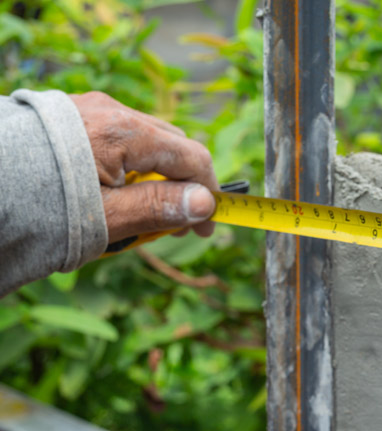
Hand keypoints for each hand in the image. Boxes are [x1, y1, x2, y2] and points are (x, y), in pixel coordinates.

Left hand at [70, 92, 218, 242]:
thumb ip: (157, 207)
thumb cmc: (30, 207)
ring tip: (137, 212)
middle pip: (171, 145)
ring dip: (152, 176)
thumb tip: (205, 203)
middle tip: (172, 225)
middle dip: (180, 185)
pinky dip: (126, 165)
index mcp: (122, 131)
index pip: (191, 157)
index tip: (204, 228)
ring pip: (144, 142)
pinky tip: (110, 192)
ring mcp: (87, 108)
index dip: (207, 194)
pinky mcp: (68, 115)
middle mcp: (109, 109)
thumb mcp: (103, 217)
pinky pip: (116, 138)